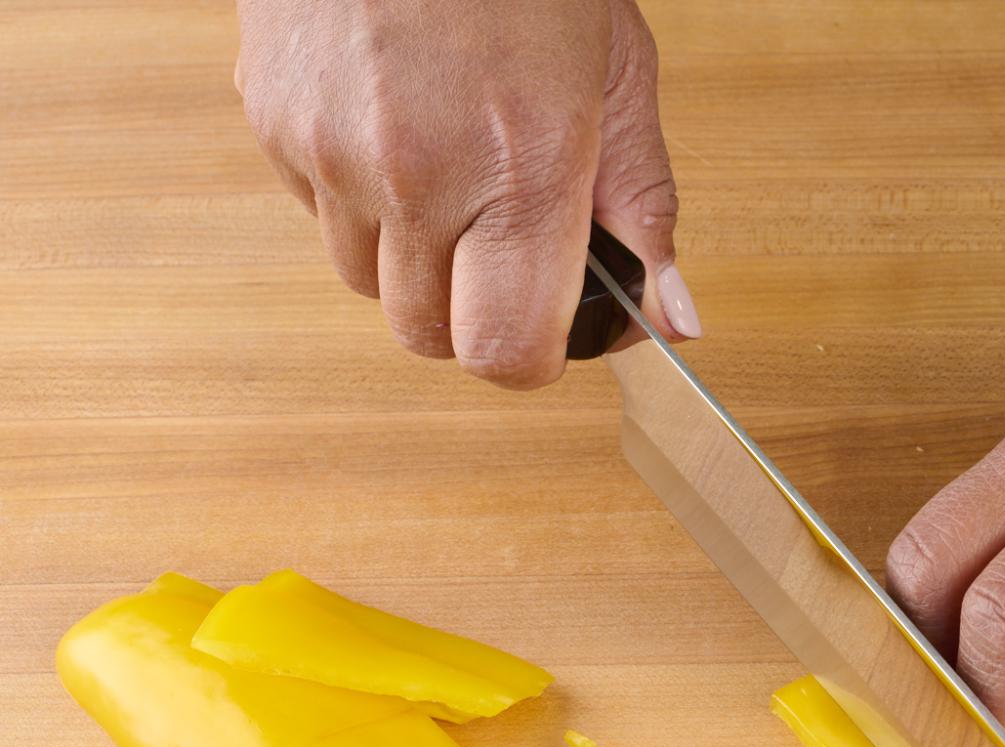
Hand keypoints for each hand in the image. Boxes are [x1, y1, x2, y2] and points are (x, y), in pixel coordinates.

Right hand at [234, 0, 700, 388]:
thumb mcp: (619, 73)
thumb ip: (644, 206)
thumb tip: (674, 319)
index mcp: (523, 165)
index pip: (506, 351)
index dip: (533, 358)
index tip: (554, 330)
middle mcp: (419, 172)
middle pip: (429, 337)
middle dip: (471, 314)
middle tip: (505, 248)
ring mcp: (332, 150)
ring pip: (368, 283)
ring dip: (414, 261)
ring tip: (452, 172)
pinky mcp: (273, 122)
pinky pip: (317, 216)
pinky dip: (359, 202)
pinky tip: (397, 129)